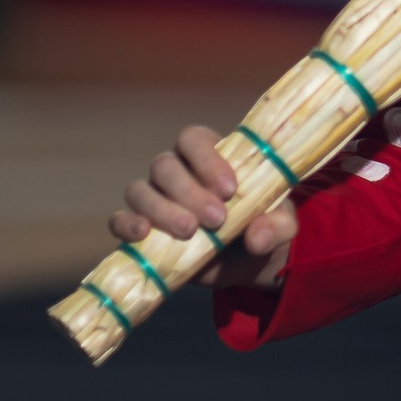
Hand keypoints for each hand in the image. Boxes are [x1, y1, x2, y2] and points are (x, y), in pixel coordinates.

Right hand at [112, 123, 294, 288]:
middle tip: (217, 219)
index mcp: (208, 156)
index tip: (230, 189)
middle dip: (189, 192)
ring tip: (189, 232)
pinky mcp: (141, 229)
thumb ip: (276, 226)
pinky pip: (119, 220)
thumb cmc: (262, 226)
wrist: (246, 262)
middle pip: (165, 165)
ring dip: (161, 210)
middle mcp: (176, 171)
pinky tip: (142, 234)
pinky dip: (126, 224)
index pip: (193, 138)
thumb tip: (256, 238)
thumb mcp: (281, 226)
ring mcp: (154, 199)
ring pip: (140, 190)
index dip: (207, 159)